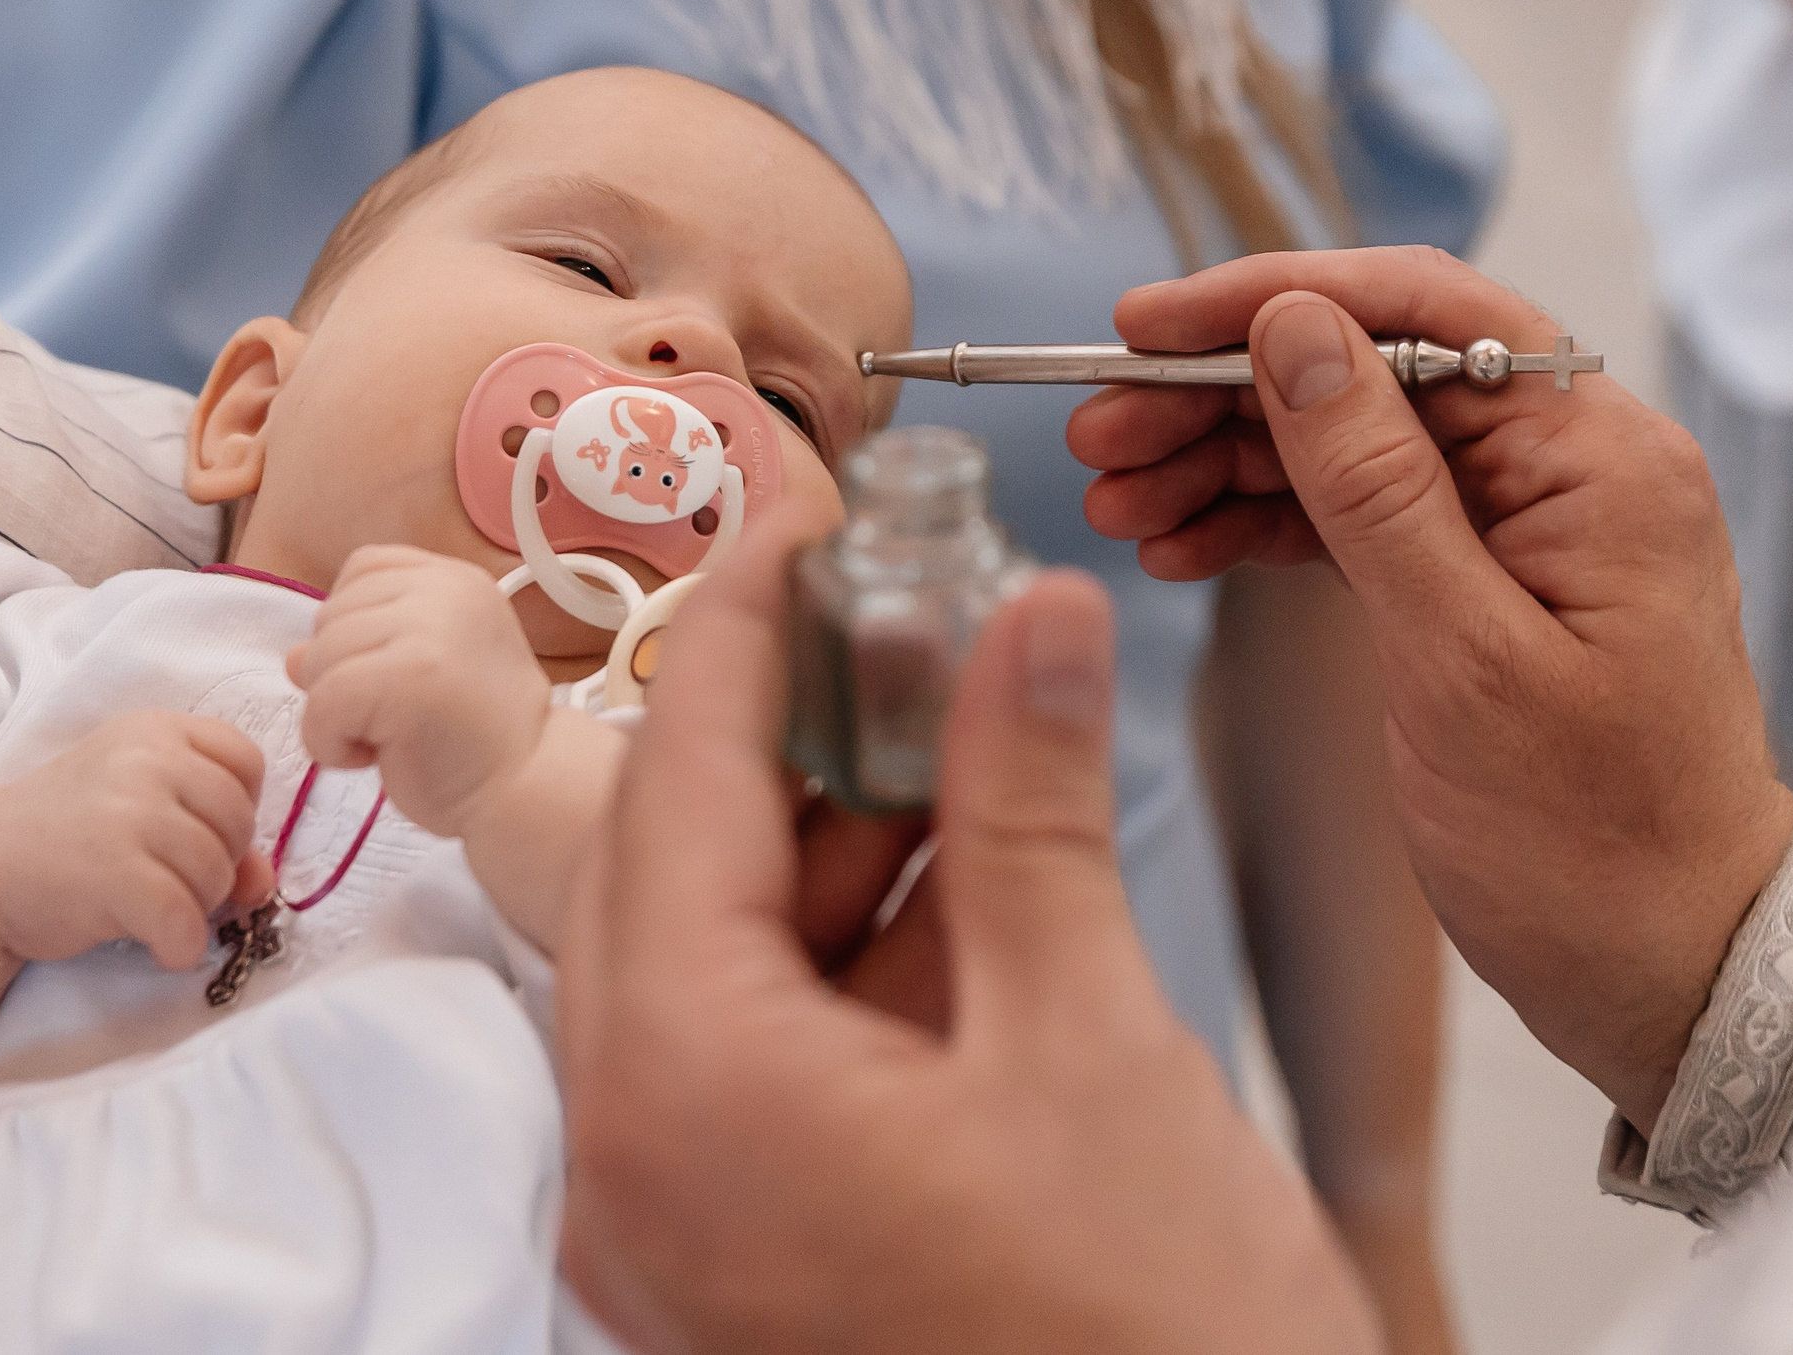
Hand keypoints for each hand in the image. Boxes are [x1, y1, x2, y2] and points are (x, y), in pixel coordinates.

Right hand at [0, 711, 272, 970]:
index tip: (196, 832)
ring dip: (199, 906)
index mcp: (156, 730)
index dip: (238, 808)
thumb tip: (262, 882)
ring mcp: (126, 812)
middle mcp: (145, 760)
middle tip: (174, 880)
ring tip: (158, 908)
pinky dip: (182, 945)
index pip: (246, 761)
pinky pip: (182, 917)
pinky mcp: (111, 872)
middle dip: (219, 864)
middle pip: (237, 820)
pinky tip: (160, 946)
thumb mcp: (143, 810)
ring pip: (216, 872)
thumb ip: (211, 832)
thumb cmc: (71, 835)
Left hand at [286, 545, 553, 838]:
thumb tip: (294, 658)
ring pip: (318, 659)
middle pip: (331, 615)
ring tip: (385, 738)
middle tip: (392, 718)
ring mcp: (429, 629)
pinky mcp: (409, 677)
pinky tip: (372, 758)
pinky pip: (322, 704)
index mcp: (454, 578)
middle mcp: (444, 590)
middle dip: (339, 675)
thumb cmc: (478, 738)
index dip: (354, 625)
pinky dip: (329, 743)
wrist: (530, 787)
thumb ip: (366, 648)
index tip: (390, 675)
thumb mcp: (422, 673)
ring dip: (333, 714)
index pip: (363, 568)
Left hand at [559, 510, 1376, 1354]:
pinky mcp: (741, 1261)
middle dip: (795, 734)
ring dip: (834, 847)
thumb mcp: (1091, 1037)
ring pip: (719, 961)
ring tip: (960, 741)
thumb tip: (1022, 621)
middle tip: (904, 623)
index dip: (744, 628)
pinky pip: (759, 1060)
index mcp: (684, 1094)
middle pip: (675, 867)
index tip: (798, 521)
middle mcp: (636, 1164)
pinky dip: (849, 965)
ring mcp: (679, 1227)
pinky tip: (967, 889)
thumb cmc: (1156, 1352)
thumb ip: (1027, 803)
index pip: (675, 783)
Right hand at [1067, 247, 1792, 1129]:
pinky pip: (1356, 516)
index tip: (1145, 323)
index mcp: (1596, 458)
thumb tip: (1295, 331)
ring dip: (1220, 461)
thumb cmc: (1590, 843)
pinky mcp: (1481, 582)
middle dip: (1219, 393)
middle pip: (1366, 372)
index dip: (1270, 299)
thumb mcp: (1462, 660)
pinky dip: (1260, 522)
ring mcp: (1524, 524)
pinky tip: (1177, 542)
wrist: (1665, 972)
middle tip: (1098, 433)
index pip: (1422, 311)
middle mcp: (1567, 466)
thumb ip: (1374, 484)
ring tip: (1113, 499)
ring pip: (1344, 443)